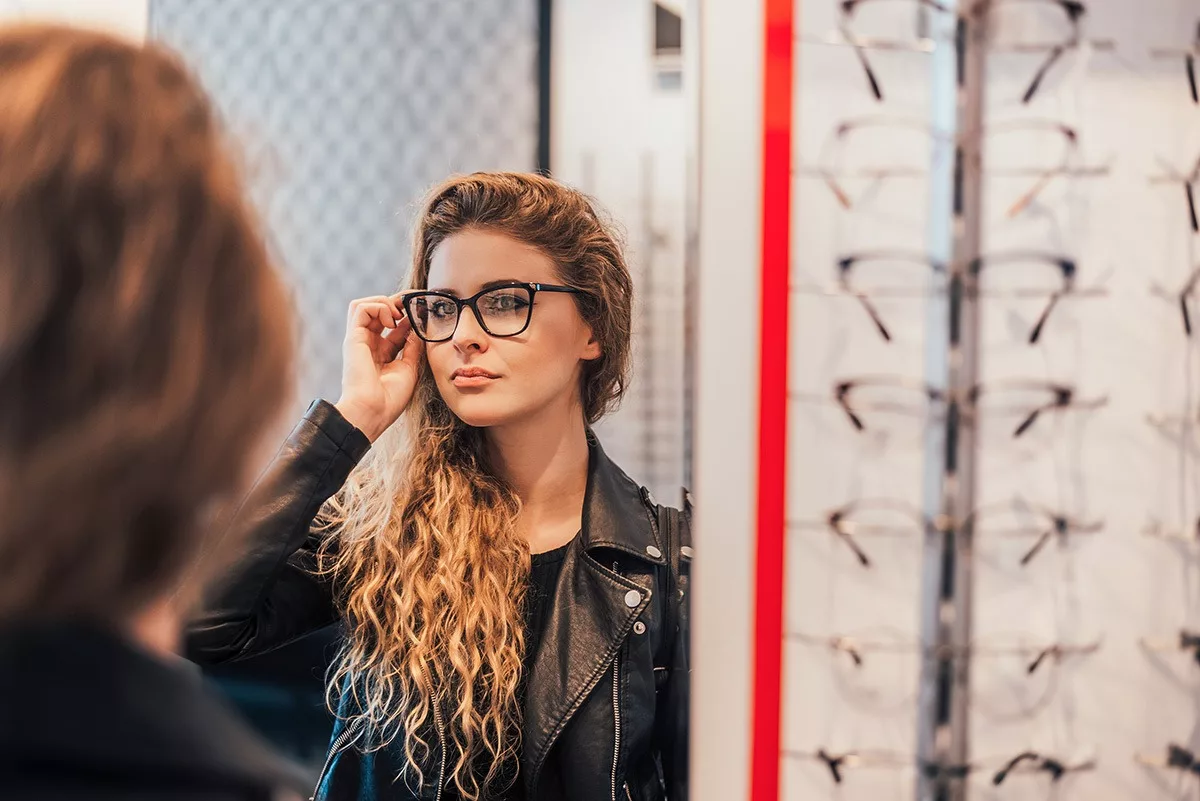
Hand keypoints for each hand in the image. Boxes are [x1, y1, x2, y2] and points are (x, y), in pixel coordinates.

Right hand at [334, 294, 423, 442]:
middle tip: (414, 305)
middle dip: (397, 302)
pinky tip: (391, 321)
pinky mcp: (352, 337)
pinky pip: (359, 308)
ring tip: (399, 314)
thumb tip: (418, 328)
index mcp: (382, 354)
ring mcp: (359, 340)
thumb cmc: (390, 398)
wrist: (372, 412)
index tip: (424, 313)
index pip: (394, 325)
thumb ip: (413, 346)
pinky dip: (378, 307)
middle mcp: (368, 344)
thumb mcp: (409, 368)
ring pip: (364, 305)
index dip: (409, 315)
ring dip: (385, 302)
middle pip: (378, 311)